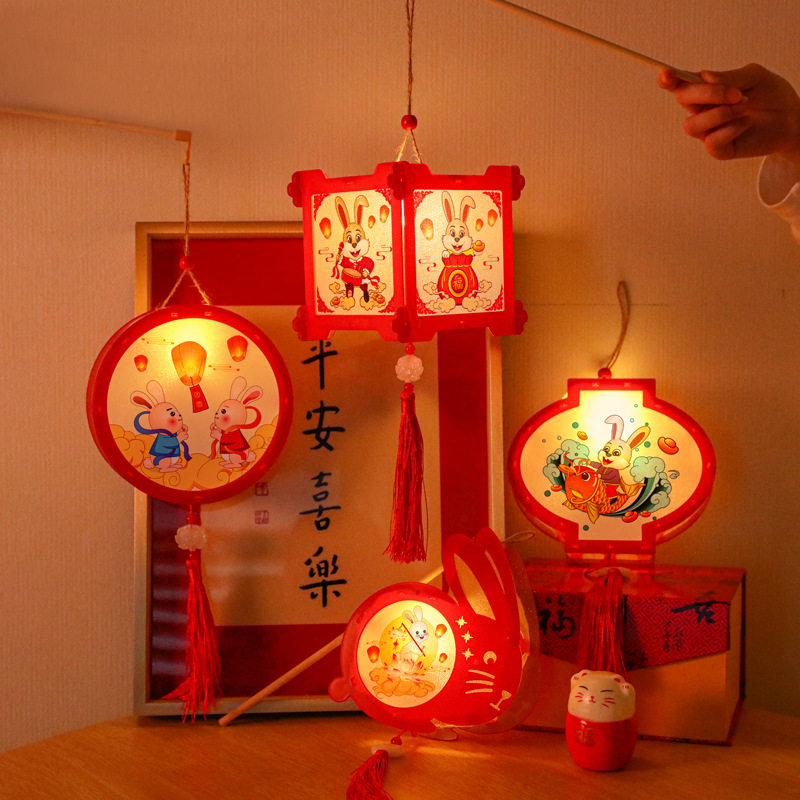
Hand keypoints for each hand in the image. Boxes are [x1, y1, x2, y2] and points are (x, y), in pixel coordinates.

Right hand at [658, 63, 799, 164]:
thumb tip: (704, 78)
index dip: (668, 80)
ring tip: (744, 108)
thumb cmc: (771, 95)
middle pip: (682, 100)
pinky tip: (746, 122)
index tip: (665, 74)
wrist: (791, 118)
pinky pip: (711, 141)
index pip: (680, 85)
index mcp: (707, 90)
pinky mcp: (718, 149)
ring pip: (692, 125)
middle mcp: (702, 110)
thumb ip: (729, 76)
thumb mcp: (754, 75)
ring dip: (720, 114)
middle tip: (736, 93)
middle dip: (706, 94)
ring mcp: (708, 131)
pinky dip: (731, 129)